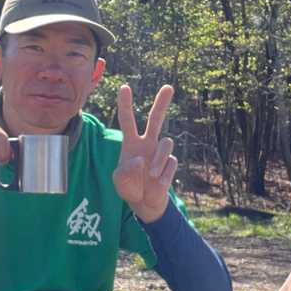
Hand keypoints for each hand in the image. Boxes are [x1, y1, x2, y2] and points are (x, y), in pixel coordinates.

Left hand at [113, 84, 175, 222]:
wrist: (144, 203)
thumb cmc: (129, 188)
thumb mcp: (119, 181)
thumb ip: (126, 171)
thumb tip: (141, 159)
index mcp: (131, 143)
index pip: (127, 120)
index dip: (125, 104)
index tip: (125, 87)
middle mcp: (147, 143)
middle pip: (156, 119)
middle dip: (162, 103)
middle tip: (168, 87)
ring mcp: (159, 153)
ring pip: (166, 144)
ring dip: (158, 160)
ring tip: (151, 175)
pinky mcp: (169, 164)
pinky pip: (170, 163)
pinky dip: (163, 175)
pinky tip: (157, 184)